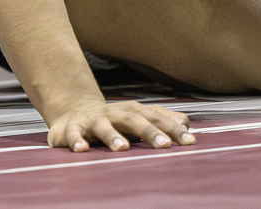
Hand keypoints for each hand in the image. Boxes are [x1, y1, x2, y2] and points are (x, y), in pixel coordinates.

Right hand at [47, 96, 194, 152]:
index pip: (154, 117)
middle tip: (165, 145)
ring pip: (102, 127)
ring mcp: (92, 121)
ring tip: (122, 148)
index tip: (189, 141)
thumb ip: (160, 120)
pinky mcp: (70, 129)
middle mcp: (113, 114)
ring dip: (112, 136)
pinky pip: (72, 134)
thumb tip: (186, 123)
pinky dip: (76, 140)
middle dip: (149, 132)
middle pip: (132, 120)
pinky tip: (82, 150)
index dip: (172, 128)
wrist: (73, 111)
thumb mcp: (136, 118)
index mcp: (131, 111)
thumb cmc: (112, 120)